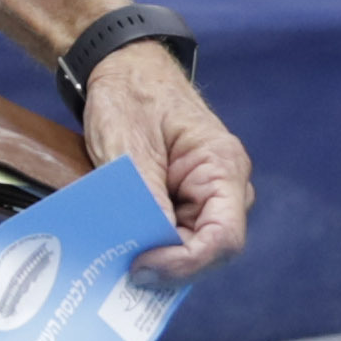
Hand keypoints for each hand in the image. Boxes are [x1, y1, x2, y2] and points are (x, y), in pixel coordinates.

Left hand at [87, 48, 253, 281]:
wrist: (124, 69)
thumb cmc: (131, 94)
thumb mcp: (129, 146)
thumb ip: (144, 196)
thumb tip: (150, 247)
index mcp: (222, 167)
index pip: (224, 238)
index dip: (186, 263)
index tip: (142, 267)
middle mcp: (223, 186)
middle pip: (208, 250)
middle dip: (167, 264)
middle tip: (121, 271)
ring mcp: (204, 195)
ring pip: (188, 247)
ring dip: (155, 256)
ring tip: (115, 259)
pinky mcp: (183, 200)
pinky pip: (172, 235)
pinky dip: (148, 244)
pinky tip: (120, 246)